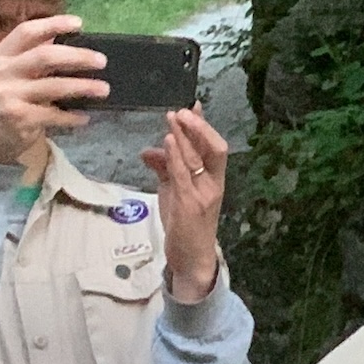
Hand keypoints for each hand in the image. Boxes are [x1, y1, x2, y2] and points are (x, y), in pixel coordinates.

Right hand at [0, 16, 100, 166]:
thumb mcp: (0, 76)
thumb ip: (25, 59)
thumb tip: (59, 41)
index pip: (26, 32)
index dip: (53, 24)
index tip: (78, 24)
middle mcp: (1, 73)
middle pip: (46, 56)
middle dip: (79, 57)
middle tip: (102, 61)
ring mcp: (9, 96)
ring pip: (55, 86)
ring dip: (84, 87)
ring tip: (103, 89)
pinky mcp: (19, 119)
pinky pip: (55, 115)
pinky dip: (73, 117)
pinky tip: (85, 117)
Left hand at [140, 106, 228, 302]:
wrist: (191, 258)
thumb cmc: (185, 225)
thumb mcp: (174, 192)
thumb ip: (164, 170)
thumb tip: (148, 150)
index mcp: (214, 180)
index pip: (214, 147)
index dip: (205, 126)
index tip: (193, 106)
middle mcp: (214, 184)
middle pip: (212, 148)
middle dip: (197, 127)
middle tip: (180, 110)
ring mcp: (204, 194)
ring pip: (197, 159)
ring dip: (185, 136)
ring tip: (173, 118)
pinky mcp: (190, 204)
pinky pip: (183, 176)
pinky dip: (176, 157)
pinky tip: (169, 142)